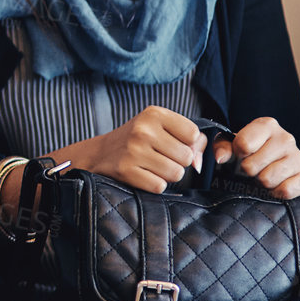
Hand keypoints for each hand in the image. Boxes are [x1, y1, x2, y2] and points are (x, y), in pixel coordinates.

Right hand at [56, 105, 207, 193]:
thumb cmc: (138, 141)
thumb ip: (192, 141)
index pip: (193, 134)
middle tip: (159, 156)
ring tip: (151, 165)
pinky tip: (143, 174)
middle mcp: (143, 130)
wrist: (100, 153)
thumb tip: (199, 163)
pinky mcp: (126, 170)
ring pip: (176, 173)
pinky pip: (160, 186)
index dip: (188, 143)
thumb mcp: (162, 128)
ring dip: (167, 174)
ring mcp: (133, 150)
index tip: (172, 143)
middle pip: (186, 157)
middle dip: (177, 161)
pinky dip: (154, 184)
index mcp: (154, 114)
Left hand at [215, 117, 299, 198]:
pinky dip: (276, 191)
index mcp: (266, 125)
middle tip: (254, 166)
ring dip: (262, 181)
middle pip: (252, 166)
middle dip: (249, 170)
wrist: (277, 161)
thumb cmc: (252, 150)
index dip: (238, 153)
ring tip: (265, 173)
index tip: (241, 154)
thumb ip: (222, 146)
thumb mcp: (233, 143)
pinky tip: (277, 182)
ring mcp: (298, 157)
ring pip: (267, 180)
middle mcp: (285, 138)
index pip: (244, 144)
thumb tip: (221, 158)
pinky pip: (284, 191)